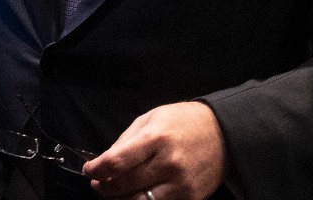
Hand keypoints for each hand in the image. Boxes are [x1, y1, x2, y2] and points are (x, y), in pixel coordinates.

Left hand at [83, 101, 225, 199]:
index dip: (96, 169)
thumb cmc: (182, 122)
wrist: (224, 134)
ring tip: (114, 192)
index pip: (116, 162)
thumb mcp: (150, 119)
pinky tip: (136, 195)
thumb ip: (125, 141)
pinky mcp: (191, 198)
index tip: (89, 170)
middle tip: (97, 183)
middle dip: (104, 187)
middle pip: (125, 185)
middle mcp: (169, 164)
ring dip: (121, 199)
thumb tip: (103, 162)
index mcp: (155, 138)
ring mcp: (181, 185)